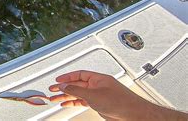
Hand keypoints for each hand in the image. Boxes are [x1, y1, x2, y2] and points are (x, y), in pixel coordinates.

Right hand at [48, 70, 184, 120]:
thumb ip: (77, 90)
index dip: (66, 76)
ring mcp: (99, 95)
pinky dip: (74, 102)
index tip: (57, 80)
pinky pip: (83, 101)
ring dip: (67, 96)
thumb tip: (65, 85)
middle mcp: (98, 85)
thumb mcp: (93, 95)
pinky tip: (67, 104)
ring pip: (79, 94)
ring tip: (55, 98)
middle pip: (77, 84)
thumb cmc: (122, 102)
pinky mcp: (100, 104)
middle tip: (52, 89)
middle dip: (64, 87)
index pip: (78, 74)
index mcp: (98, 78)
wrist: (134, 114)